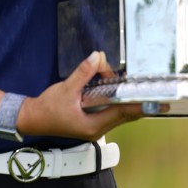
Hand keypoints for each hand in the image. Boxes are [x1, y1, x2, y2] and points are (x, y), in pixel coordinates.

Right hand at [17, 52, 144, 140]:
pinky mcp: (91, 123)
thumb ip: (84, 73)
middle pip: (124, 115)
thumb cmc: (47, 109)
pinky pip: (109, 112)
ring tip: (129, 83)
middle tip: (155, 95)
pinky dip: (114, 100)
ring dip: (123, 99)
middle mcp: (96, 129)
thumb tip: (97, 57)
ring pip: (117, 114)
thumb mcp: (66, 88)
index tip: (155, 103)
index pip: (122, 113)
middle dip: (136, 101)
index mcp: (93, 126)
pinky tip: (115, 88)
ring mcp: (94, 128)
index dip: (138, 105)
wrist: (32, 118)